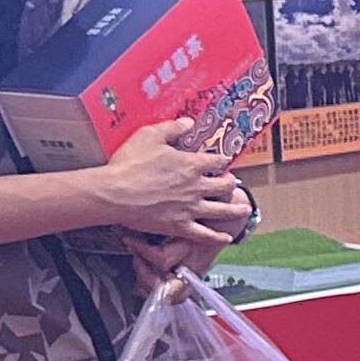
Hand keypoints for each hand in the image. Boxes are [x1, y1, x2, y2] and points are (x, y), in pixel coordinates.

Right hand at [92, 120, 240, 239]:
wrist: (114, 193)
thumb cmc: (129, 163)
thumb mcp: (149, 136)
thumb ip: (172, 128)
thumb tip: (189, 122)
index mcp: (192, 165)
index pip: (217, 161)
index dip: (222, 159)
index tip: (224, 160)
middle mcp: (197, 187)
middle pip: (224, 186)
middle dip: (230, 183)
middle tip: (231, 182)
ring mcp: (190, 208)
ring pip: (222, 211)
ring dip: (236, 209)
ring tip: (245, 209)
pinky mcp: (179, 226)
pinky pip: (203, 235)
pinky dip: (217, 238)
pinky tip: (226, 238)